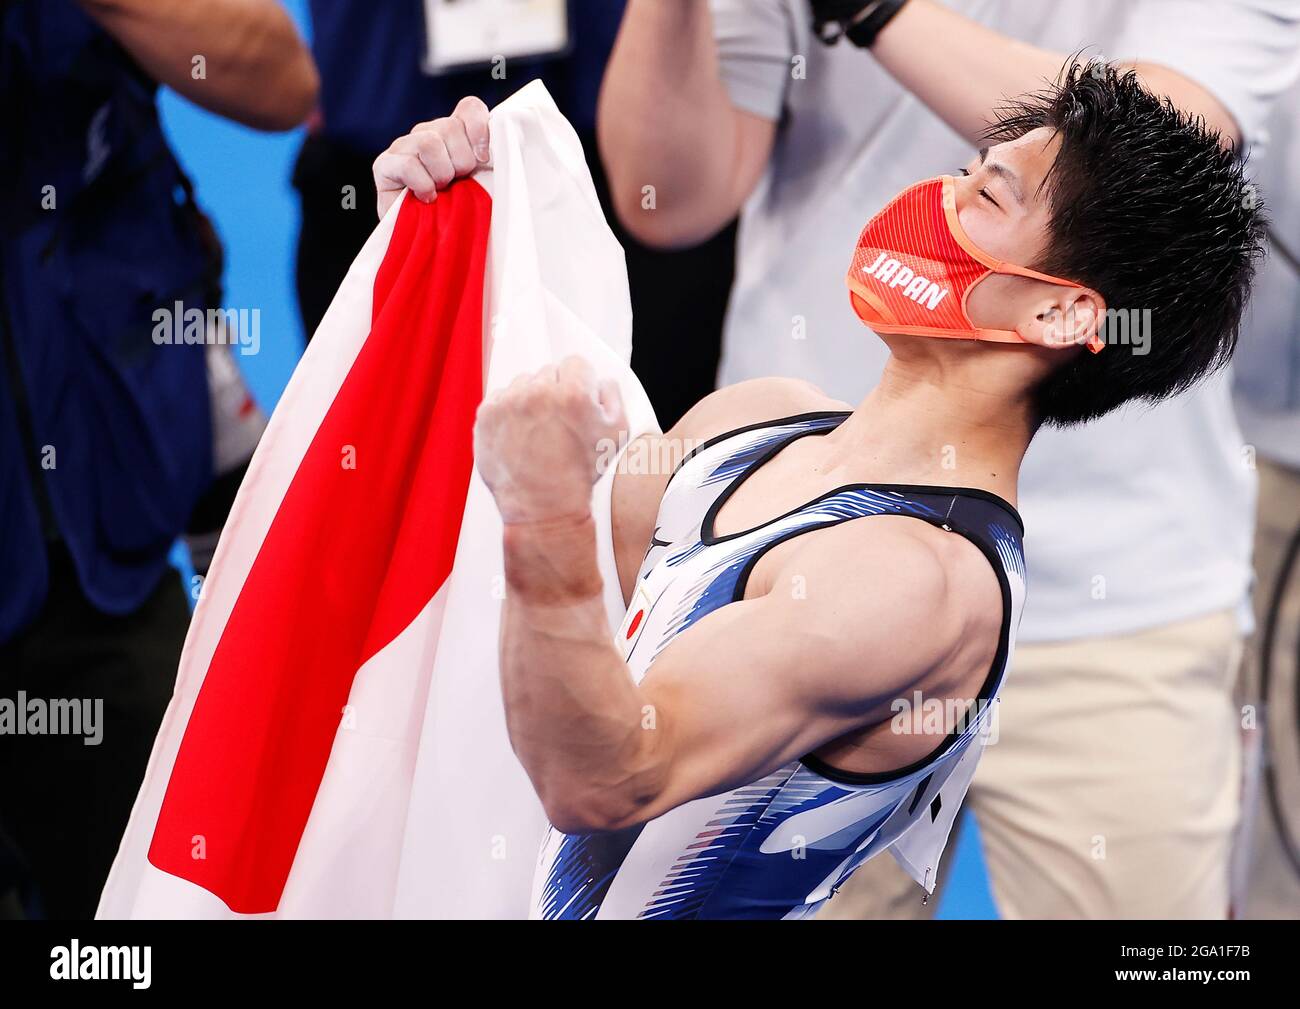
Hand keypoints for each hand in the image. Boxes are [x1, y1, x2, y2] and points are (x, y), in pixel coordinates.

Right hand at [371, 96, 490, 217]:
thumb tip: (493, 147)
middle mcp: (427, 133)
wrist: (430, 246)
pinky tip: (427, 198)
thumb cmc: (461, 215)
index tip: (484, 159)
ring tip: (441, 192)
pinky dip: (422, 184)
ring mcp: (403, 146)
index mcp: (454, 133)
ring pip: (429, 142)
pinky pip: (408, 164)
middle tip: (458, 184)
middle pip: (450, 126)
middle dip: (461, 162)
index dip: (480, 129)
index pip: (469, 107)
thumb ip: (489, 161)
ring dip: (442, 173)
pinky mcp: (384, 165)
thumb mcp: (484, 184)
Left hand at [474, 357, 626, 524]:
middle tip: (557, 423)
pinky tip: (519, 436)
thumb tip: (599, 379)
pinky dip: (508, 412)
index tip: (576, 405)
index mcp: (572, 392)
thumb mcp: (617, 435)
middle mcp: (538, 392)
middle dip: (555, 392)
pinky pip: (499, 399)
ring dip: (530, 400)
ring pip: (522, 384)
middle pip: (548, 372)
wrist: (544, 508)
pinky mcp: (487, 416)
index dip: (580, 385)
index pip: (575, 363)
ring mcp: (508, 403)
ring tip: (537, 432)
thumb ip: (613, 396)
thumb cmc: (583, 474)